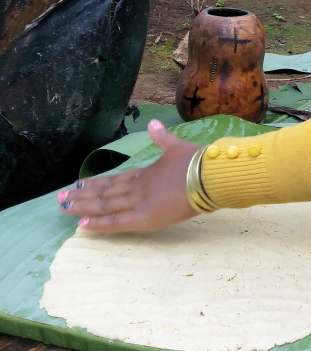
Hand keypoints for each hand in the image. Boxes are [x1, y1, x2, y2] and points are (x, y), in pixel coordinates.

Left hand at [57, 120, 200, 232]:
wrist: (209, 175)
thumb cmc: (197, 162)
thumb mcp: (178, 147)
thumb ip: (163, 138)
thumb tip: (153, 123)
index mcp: (144, 173)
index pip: (113, 180)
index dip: (94, 183)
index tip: (77, 184)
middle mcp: (136, 188)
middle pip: (103, 193)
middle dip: (80, 196)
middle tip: (60, 199)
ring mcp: (139, 203)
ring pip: (104, 206)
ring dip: (82, 208)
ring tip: (64, 209)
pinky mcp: (145, 218)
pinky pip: (117, 222)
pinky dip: (99, 224)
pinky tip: (82, 226)